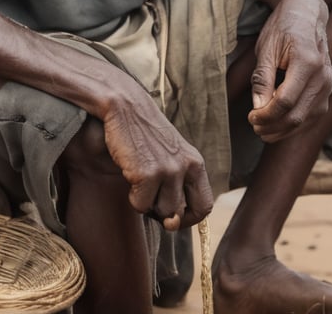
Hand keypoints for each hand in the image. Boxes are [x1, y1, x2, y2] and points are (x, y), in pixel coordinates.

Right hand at [101, 88, 212, 229]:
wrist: (126, 106)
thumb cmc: (146, 135)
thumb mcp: (170, 157)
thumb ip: (176, 190)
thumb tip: (172, 224)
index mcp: (196, 163)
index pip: (204, 207)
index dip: (188, 218)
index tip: (173, 215)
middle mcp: (186, 167)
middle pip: (179, 213)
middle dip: (161, 209)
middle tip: (149, 188)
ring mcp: (168, 170)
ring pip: (161, 213)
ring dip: (146, 202)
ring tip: (140, 175)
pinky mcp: (147, 173)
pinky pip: (141, 205)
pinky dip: (132, 196)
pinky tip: (130, 172)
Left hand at [248, 0, 331, 143]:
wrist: (306, 13)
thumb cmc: (283, 27)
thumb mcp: (267, 48)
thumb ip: (263, 78)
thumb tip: (258, 108)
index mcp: (307, 62)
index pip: (285, 101)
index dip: (266, 115)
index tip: (250, 117)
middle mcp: (323, 76)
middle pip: (297, 115)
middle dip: (273, 126)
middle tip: (254, 126)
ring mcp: (329, 85)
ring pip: (307, 120)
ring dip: (284, 130)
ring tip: (263, 129)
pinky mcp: (328, 90)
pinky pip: (313, 115)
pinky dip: (296, 124)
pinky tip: (279, 125)